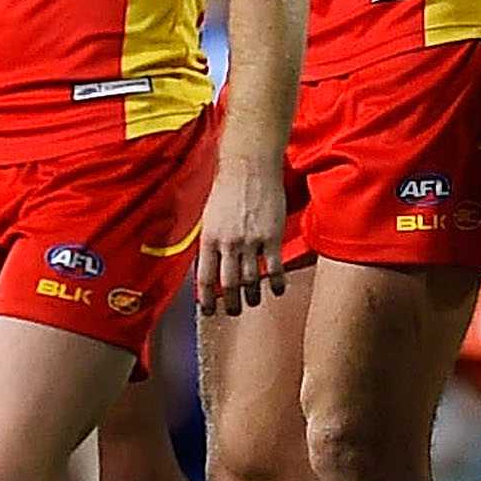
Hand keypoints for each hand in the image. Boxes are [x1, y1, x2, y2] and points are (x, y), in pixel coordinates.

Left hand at [193, 157, 288, 315]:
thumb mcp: (209, 215)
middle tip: (232, 312)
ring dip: (251, 296)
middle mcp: (228, 243)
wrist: (249, 168)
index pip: (204, 277)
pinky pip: (274, 267)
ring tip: (252, 303)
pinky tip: (276, 290)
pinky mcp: (272, 237)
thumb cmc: (227, 188)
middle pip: (228, 284)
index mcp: (208, 238)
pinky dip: (275, 282)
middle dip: (229, 303)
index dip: (205, 298)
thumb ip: (209, 240)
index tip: (207, 311)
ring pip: (251, 279)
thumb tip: (207, 263)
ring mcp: (251, 241)